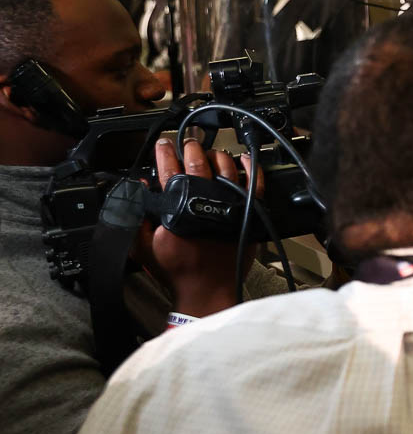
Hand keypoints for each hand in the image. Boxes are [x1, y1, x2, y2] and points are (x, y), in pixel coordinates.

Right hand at [134, 137, 259, 318]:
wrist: (207, 291)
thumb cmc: (177, 271)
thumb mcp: (143, 246)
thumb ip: (136, 216)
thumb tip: (138, 186)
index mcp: (178, 208)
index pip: (169, 170)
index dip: (164, 153)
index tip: (163, 144)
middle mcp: (206, 202)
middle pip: (198, 164)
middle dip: (190, 148)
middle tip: (187, 142)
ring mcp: (229, 206)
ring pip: (225, 168)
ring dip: (216, 155)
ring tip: (209, 152)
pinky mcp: (248, 214)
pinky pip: (254, 184)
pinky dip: (250, 168)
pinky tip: (243, 159)